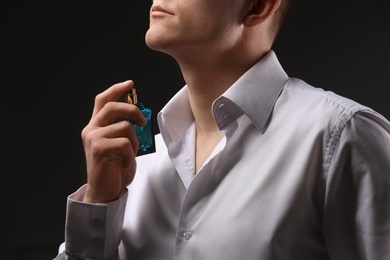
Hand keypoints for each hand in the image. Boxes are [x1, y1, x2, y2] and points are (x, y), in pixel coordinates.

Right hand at [81, 80, 145, 202]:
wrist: (105, 190)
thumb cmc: (114, 168)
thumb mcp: (120, 144)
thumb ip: (123, 129)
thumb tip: (138, 116)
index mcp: (96, 126)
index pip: (103, 100)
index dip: (116, 89)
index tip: (130, 83)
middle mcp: (91, 129)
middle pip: (113, 107)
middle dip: (133, 110)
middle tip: (143, 122)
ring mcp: (93, 138)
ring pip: (124, 127)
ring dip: (135, 142)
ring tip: (130, 154)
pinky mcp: (98, 149)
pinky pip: (125, 143)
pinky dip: (130, 154)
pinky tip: (124, 162)